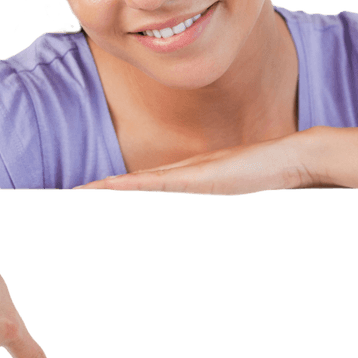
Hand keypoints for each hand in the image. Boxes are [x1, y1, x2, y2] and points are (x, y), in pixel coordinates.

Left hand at [75, 133, 316, 194]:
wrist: (292, 158)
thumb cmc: (266, 178)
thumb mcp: (230, 193)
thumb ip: (215, 194)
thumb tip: (212, 194)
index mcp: (184, 180)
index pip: (139, 188)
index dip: (111, 193)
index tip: (84, 199)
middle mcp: (179, 173)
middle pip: (128, 185)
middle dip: (96, 191)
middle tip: (65, 197)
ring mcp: (186, 173)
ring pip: (134, 184)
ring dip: (103, 190)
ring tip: (74, 194)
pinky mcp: (195, 176)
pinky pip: (154, 183)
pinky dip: (128, 186)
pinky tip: (106, 189)